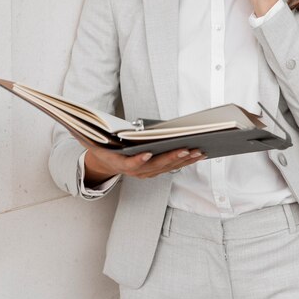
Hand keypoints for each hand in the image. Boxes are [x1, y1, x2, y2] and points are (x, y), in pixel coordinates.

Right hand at [84, 145, 206, 184]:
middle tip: (186, 149)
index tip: (147, 154)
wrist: (106, 161)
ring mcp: (145, 173)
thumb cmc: (106, 146)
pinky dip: (184, 161)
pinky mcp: (153, 172)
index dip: (138, 160)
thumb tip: (108, 126)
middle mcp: (134, 171)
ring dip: (183, 160)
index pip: (130, 164)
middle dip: (172, 157)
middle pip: (155, 165)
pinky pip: (170, 167)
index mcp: (120, 162)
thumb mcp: (101, 140)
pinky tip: (196, 154)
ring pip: (167, 167)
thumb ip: (106, 135)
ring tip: (197, 151)